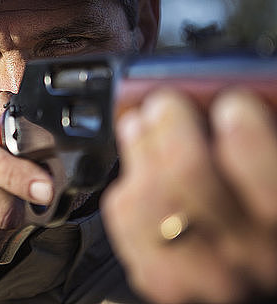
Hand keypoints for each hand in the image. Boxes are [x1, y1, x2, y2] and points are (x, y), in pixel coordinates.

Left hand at [102, 88, 276, 302]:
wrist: (250, 289)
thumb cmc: (266, 229)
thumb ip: (266, 154)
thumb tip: (237, 105)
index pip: (265, 178)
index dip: (244, 131)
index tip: (231, 103)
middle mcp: (246, 257)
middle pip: (188, 174)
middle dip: (171, 125)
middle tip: (166, 103)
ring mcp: (197, 273)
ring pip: (146, 195)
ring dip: (138, 150)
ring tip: (139, 125)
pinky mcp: (158, 276)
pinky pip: (125, 220)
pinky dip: (126, 187)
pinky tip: (134, 170)